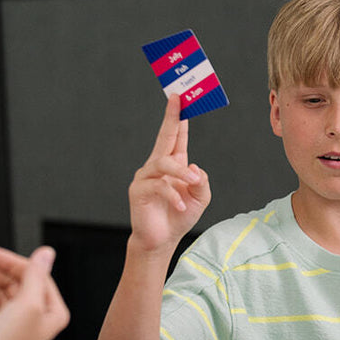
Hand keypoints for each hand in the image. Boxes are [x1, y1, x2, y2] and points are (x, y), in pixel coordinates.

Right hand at [128, 94, 209, 253]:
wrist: (161, 240)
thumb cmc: (179, 216)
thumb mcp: (199, 197)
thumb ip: (201, 181)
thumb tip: (194, 168)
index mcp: (173, 164)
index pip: (176, 137)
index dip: (178, 118)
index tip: (181, 98)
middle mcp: (157, 166)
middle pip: (165, 137)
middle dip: (171, 117)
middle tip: (177, 100)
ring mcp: (146, 177)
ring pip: (164, 163)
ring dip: (180, 171)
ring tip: (191, 181)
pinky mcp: (139, 191)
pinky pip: (159, 187)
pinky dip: (172, 195)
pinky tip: (180, 206)